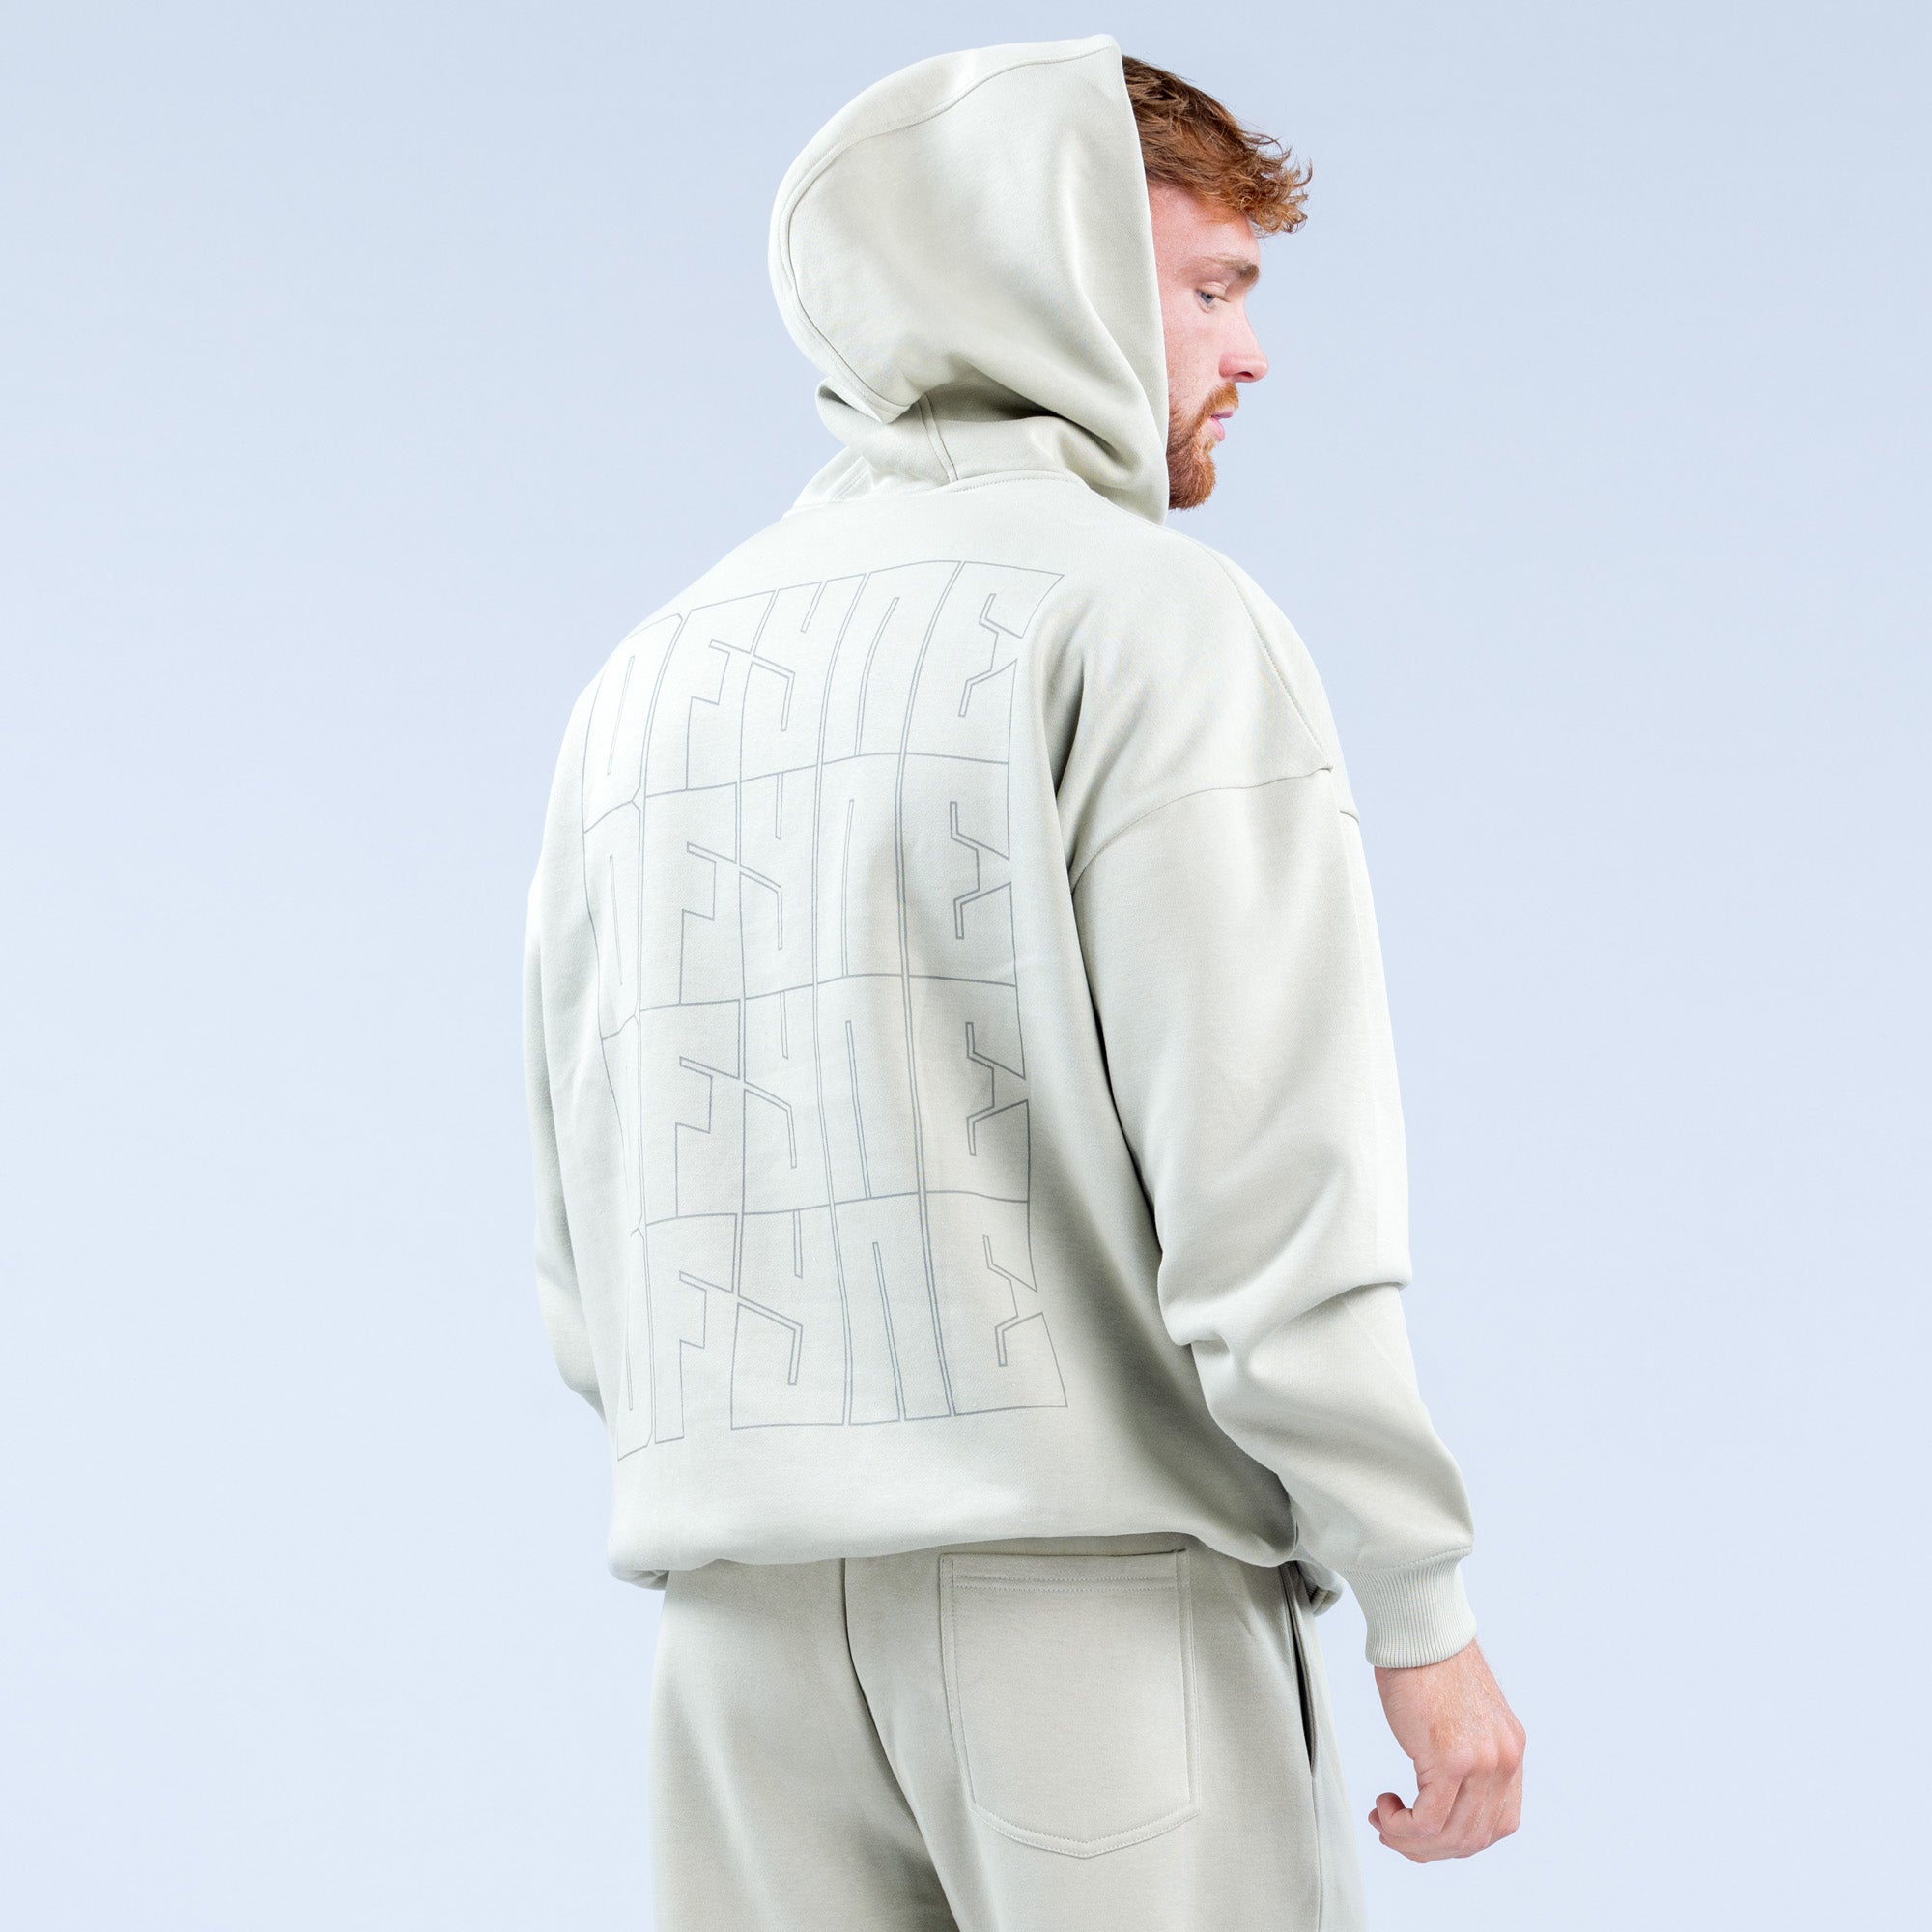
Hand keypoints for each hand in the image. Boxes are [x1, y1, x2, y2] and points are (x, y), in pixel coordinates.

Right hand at [1366, 1637, 1523, 1861]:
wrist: (1420, 1628)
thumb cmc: (1428, 1661)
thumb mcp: (1462, 1716)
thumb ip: (1466, 1753)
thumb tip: (1442, 1789)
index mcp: (1510, 1751)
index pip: (1498, 1823)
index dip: (1458, 1839)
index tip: (1423, 1830)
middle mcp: (1505, 1761)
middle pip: (1473, 1838)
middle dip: (1429, 1848)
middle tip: (1394, 1832)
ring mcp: (1483, 1763)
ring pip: (1452, 1837)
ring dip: (1411, 1841)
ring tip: (1385, 1821)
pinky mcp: (1452, 1759)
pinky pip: (1429, 1822)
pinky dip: (1403, 1828)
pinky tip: (1385, 1808)